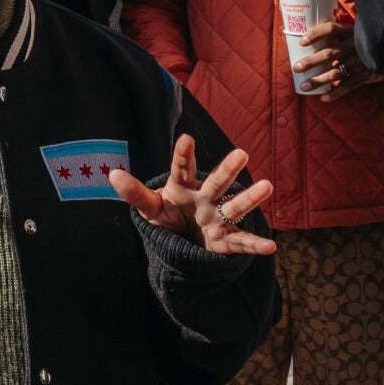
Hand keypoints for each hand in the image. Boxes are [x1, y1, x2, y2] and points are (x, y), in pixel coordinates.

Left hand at [107, 134, 276, 257]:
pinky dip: (255, 245)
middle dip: (228, 170)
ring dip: (250, 198)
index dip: (184, 155)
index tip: (185, 138)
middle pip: (216, 183)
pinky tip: (271, 246)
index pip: (182, 169)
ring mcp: (217, 217)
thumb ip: (135, 193)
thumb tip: (112, 174)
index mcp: (183, 187)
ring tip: (268, 186)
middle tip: (242, 153)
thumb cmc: (167, 216)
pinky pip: (240, 242)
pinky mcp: (223, 239)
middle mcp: (205, 198)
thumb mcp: (150, 207)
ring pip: (235, 207)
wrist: (183, 239)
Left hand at [292, 16, 377, 101]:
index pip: (330, 29)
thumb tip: (316, 25)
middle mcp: (353, 47)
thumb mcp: (359, 30)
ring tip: (304, 86)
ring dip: (318, 80)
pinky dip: (335, 94)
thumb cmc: (371, 40)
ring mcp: (359, 62)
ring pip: (335, 72)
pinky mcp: (365, 75)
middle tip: (296, 67)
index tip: (302, 41)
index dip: (315, 34)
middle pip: (328, 53)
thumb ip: (342, 31)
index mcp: (351, 33)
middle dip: (311, 61)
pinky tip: (323, 98)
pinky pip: (348, 86)